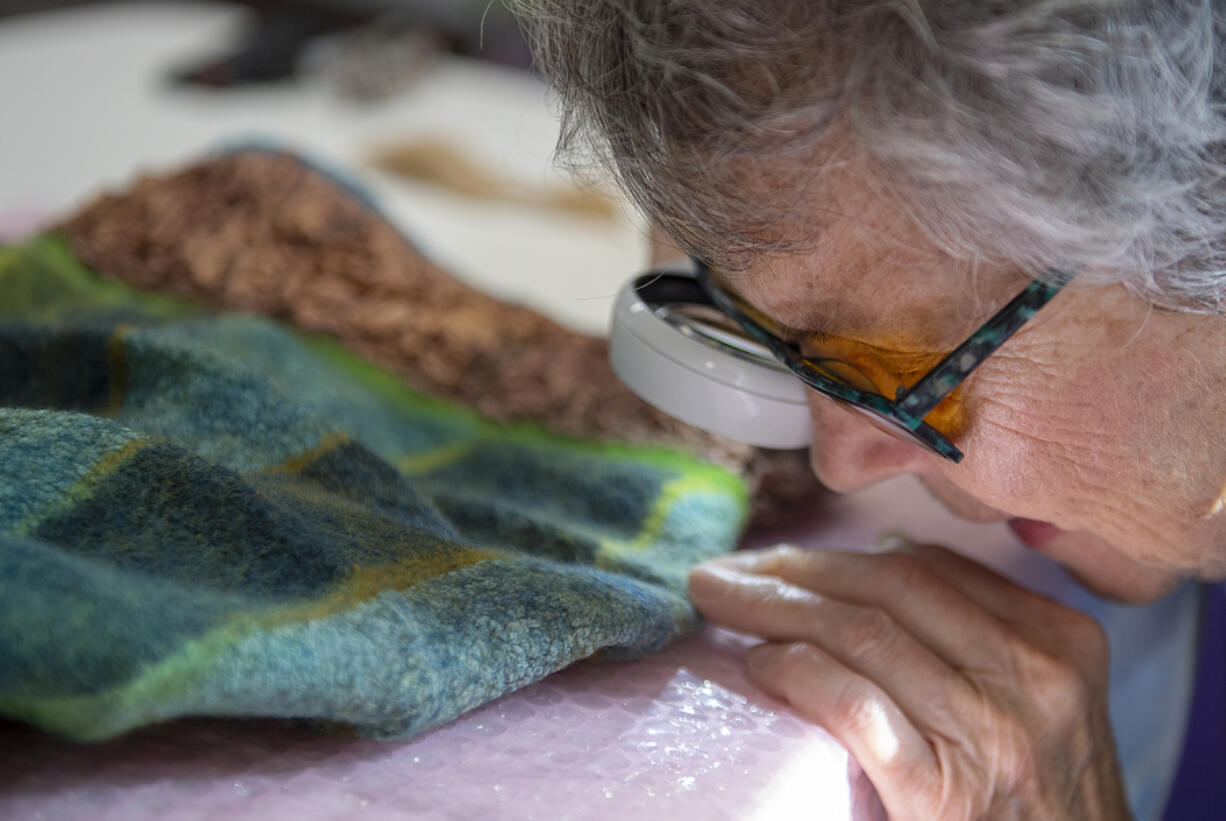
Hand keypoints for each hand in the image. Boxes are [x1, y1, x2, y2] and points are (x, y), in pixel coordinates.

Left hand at [688, 541, 1130, 819]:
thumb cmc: (1041, 811)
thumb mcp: (1041, 710)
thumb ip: (982, 637)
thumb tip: (888, 554)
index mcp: (1060, 643)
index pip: (928, 568)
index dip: (838, 557)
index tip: (781, 561)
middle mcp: (1033, 677)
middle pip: (889, 586)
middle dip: (794, 570)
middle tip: (726, 572)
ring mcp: (993, 733)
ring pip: (863, 633)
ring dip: (774, 609)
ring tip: (720, 603)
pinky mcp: (944, 793)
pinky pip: (854, 705)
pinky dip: (798, 673)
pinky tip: (759, 666)